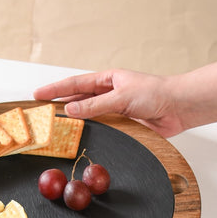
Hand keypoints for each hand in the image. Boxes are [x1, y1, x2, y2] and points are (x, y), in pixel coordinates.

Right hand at [33, 69, 185, 137]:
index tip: (38, 95)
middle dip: (61, 106)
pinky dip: (93, 133)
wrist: (178, 108)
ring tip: (57, 128)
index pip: (76, 84)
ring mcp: (116, 110)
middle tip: (43, 115)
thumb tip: (71, 110)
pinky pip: (105, 129)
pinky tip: (83, 138)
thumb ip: (95, 105)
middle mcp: (110, 94)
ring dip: (77, 122)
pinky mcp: (125, 125)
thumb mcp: (121, 97)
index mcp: (108, 79)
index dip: (56, 89)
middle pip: (80, 100)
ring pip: (91, 116)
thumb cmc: (154, 93)